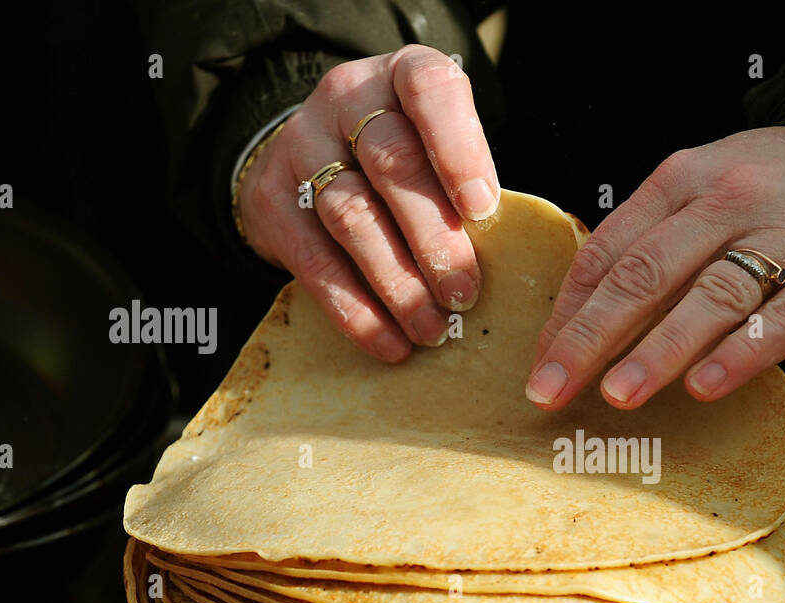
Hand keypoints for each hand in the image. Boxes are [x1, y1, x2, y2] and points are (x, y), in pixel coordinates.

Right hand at [237, 46, 498, 361]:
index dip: (458, 146)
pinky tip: (389, 342)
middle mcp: (346, 102)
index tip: (483, 206)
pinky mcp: (273, 204)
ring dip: (398, 283)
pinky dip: (356, 310)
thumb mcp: (435, 146)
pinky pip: (314, 263)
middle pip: (392, 164)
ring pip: (353, 216)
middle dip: (435, 237)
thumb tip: (511, 261)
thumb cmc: (401, 159)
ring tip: (432, 329)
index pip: (427, 88)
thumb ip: (465, 184)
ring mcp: (303, 149)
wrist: (304, 160)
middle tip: (465, 294)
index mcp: (399, 77)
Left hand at [526, 127, 784, 408]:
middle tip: (552, 390)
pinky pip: (782, 320)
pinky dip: (740, 355)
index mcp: (685, 180)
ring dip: (657, 350)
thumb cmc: (784, 190)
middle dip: (591, 337)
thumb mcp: (711, 188)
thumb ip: (654, 239)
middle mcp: (731, 201)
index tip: (540, 363)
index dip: (569, 311)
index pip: (610, 250)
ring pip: (710, 296)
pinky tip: (704, 387)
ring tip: (617, 395)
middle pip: (647, 273)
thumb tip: (582, 313)